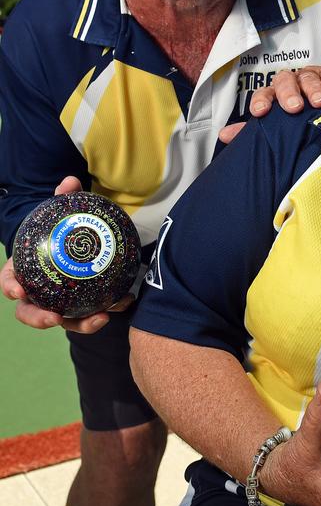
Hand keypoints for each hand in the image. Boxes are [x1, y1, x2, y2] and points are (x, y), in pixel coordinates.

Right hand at [0, 176, 127, 332]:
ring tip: (100, 318)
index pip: (9, 282)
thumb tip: (70, 181)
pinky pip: (93, 312)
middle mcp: (38, 293)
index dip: (10, 287)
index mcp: (23, 272)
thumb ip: (64, 198)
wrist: (79, 244)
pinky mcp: (82, 308)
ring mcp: (60, 303)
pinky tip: (125, 301)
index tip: (17, 291)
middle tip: (55, 318)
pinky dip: (109, 309)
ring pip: (65, 321)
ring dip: (81, 324)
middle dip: (39, 319)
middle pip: (30, 312)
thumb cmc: (61, 231)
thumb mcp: (62, 213)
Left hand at [219, 66, 320, 143]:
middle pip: (285, 81)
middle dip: (288, 94)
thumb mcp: (276, 126)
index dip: (261, 101)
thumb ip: (252, 131)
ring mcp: (309, 77)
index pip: (263, 94)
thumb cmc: (296, 120)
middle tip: (294, 107)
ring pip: (307, 78)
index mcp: (274, 95)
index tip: (260, 112)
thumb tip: (224, 135)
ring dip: (313, 89)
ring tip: (319, 102)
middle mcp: (290, 83)